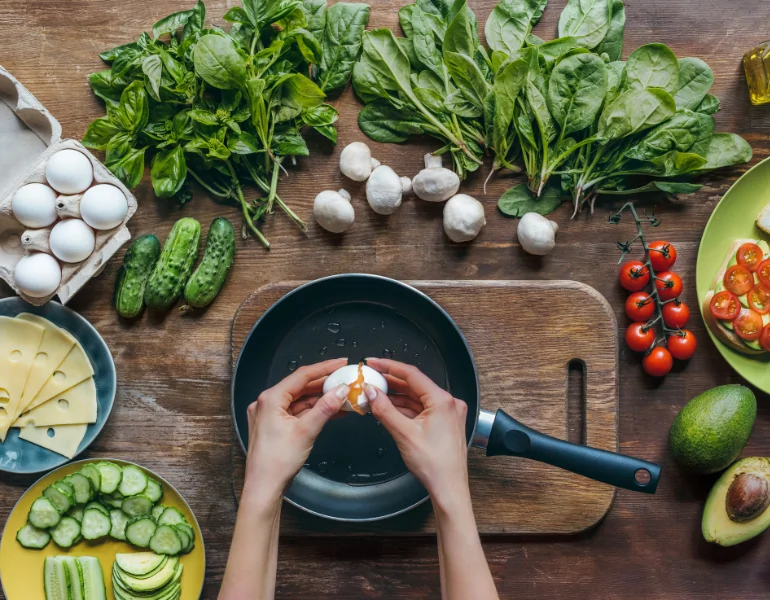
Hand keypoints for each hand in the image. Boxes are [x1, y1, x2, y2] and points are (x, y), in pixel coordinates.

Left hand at [245, 358, 348, 499]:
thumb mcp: (306, 431)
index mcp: (271, 398)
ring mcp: (270, 415)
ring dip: (321, 399)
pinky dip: (313, 411)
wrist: (264, 488)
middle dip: (325, 384)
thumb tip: (341, 391)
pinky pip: (297, 412)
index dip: (325, 368)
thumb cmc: (277, 462)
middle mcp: (267, 403)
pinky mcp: (274, 426)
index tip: (341, 363)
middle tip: (345, 379)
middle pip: (301, 387)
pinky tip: (331, 410)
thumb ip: (325, 407)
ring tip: (343, 396)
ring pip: (300, 400)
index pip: (302, 375)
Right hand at [364, 358, 469, 504]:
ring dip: (396, 396)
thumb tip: (371, 392)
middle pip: (414, 385)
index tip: (373, 362)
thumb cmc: (435, 465)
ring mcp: (447, 413)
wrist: (449, 488)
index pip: (412, 374)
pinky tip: (389, 408)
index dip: (389, 367)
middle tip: (370, 377)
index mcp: (442, 400)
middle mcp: (448, 403)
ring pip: (417, 397)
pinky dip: (404, 408)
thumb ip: (384, 409)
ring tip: (375, 393)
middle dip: (391, 382)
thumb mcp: (404, 434)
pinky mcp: (444, 423)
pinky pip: (421, 409)